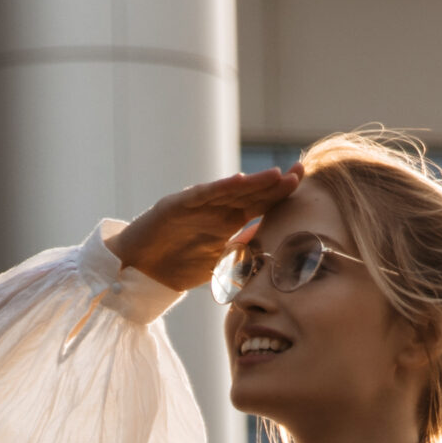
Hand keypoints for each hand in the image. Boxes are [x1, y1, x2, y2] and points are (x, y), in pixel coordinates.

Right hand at [108, 167, 299, 293]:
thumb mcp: (219, 263)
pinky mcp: (175, 205)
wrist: (138, 271)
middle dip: (275, 183)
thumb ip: (243, 253)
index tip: (304, 185)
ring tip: (276, 175)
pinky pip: (201, 195)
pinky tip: (238, 181)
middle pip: (250, 192)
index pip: (260, 204)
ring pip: (230, 190)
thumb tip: (273, 251)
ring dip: (253, 183)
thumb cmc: (177, 266)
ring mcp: (196, 204)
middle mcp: (215, 207)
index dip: (281, 194)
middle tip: (300, 171)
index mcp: (227, 220)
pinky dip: (219, 188)